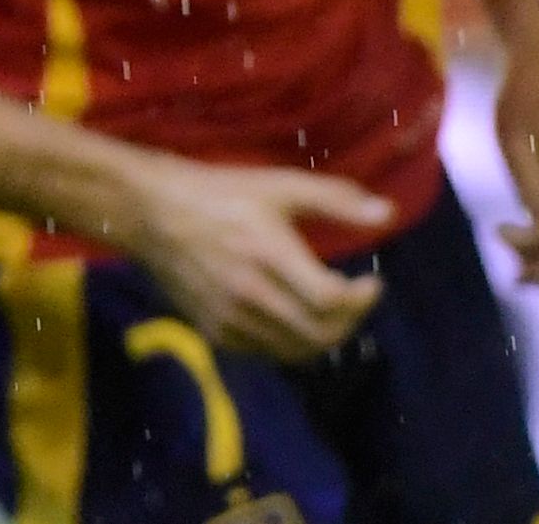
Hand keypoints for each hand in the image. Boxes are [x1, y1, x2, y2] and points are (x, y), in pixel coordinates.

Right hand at [126, 157, 394, 361]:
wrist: (150, 211)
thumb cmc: (219, 192)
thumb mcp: (278, 185)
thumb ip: (335, 199)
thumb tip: (387, 213)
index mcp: (269, 253)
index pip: (331, 300)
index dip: (363, 298)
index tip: (373, 281)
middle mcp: (250, 293)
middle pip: (320, 333)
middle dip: (351, 321)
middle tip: (356, 300)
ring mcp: (230, 317)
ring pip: (296, 350)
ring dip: (325, 336)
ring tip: (330, 312)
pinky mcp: (213, 331)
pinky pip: (266, 353)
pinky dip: (291, 344)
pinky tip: (293, 318)